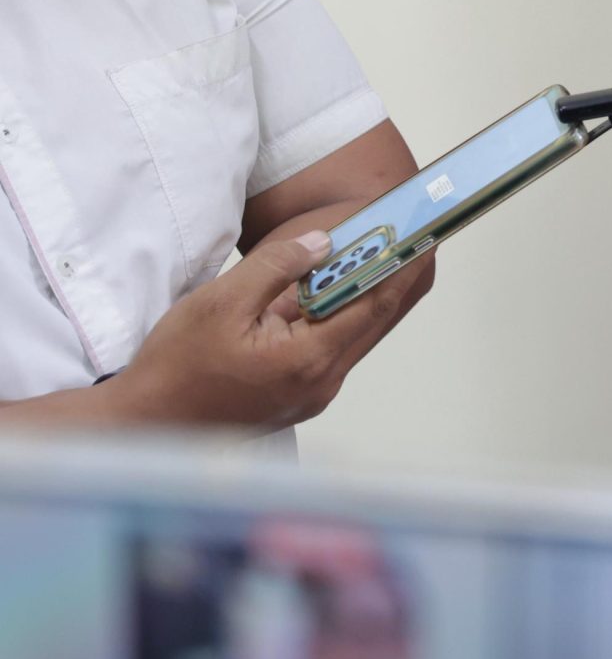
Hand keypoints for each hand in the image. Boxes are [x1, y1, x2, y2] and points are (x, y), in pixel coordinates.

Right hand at [105, 225, 430, 432]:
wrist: (141, 422)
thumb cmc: (174, 367)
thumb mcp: (221, 301)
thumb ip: (277, 268)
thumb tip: (323, 244)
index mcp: (308, 360)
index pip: (373, 304)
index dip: (401, 267)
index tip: (424, 236)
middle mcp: (320, 383)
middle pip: (371, 320)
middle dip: (392, 276)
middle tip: (413, 237)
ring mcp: (310, 394)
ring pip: (353, 334)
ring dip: (365, 295)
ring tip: (379, 253)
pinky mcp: (297, 396)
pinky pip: (332, 348)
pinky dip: (340, 316)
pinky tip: (334, 289)